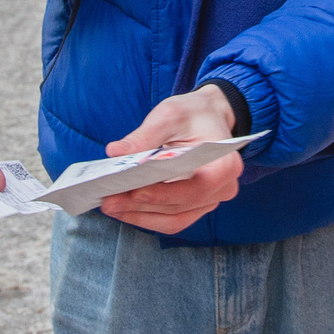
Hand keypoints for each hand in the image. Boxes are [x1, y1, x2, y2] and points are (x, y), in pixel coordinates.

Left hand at [100, 84, 243, 234]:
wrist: (207, 117)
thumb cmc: (192, 114)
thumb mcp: (169, 115)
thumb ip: (144, 135)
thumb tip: (115, 152)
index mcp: (225, 164)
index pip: (195, 188)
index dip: (163, 194)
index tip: (133, 192)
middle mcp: (223, 188)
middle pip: (180, 206)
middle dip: (141, 206)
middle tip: (108, 201)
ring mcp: (211, 201)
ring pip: (174, 219)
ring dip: (140, 216)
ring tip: (110, 206)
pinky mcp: (196, 206)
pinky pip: (172, 219)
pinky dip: (146, 216)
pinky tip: (123, 209)